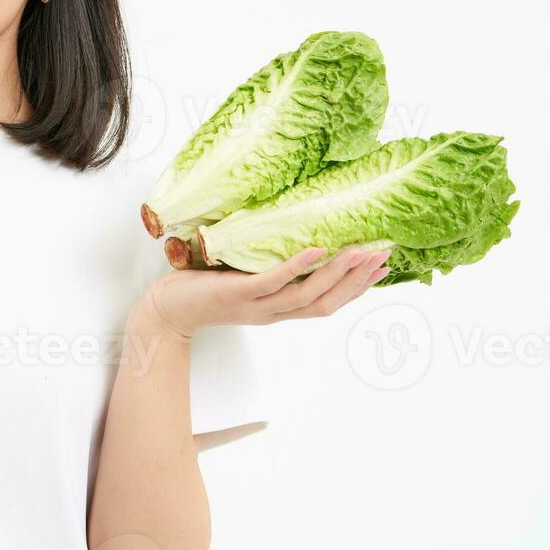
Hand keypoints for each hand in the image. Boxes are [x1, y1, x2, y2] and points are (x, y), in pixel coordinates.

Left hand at [135, 246, 392, 339]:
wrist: (166, 310)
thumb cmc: (203, 289)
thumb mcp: (245, 279)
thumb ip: (270, 269)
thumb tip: (292, 237)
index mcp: (279, 310)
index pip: (329, 303)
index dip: (357, 288)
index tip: (383, 268)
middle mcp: (273, 312)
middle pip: (327, 303)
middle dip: (357, 280)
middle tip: (383, 256)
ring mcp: (257, 305)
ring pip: (307, 295)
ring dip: (337, 273)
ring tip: (360, 251)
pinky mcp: (239, 293)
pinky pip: (274, 281)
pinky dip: (297, 267)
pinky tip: (315, 249)